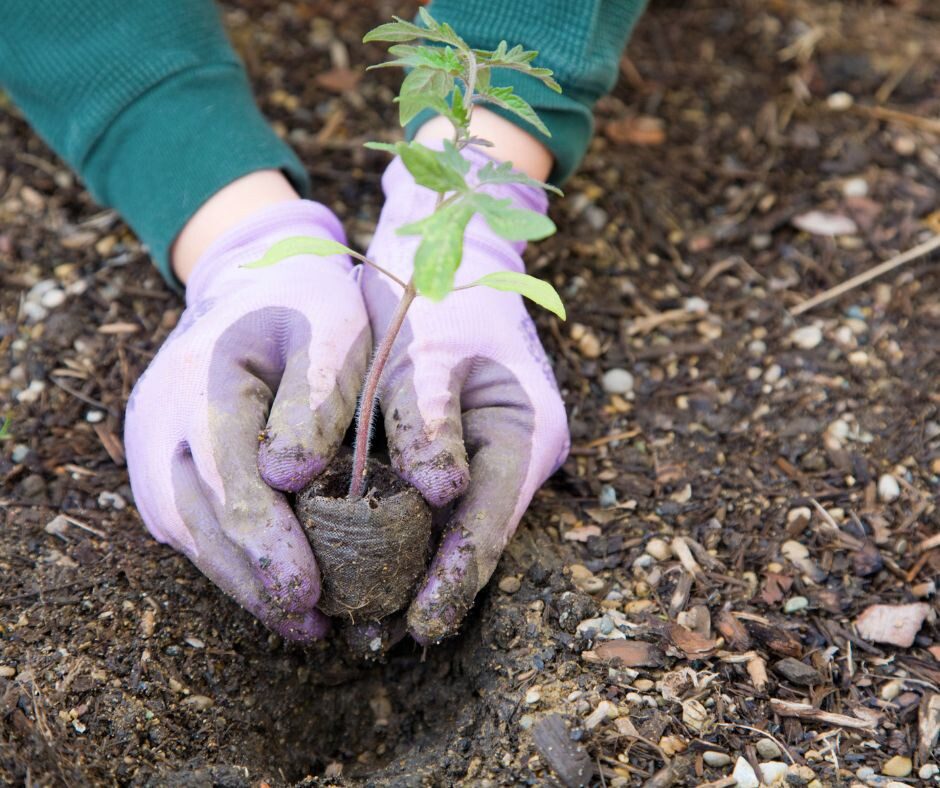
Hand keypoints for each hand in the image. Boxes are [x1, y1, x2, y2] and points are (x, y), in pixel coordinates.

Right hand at [125, 201, 370, 640]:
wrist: (254, 278)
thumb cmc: (308, 304)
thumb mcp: (333, 329)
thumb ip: (317, 397)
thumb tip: (288, 477)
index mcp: (206, 379)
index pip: (230, 480)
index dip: (268, 543)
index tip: (308, 593)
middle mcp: (162, 418)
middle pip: (200, 518)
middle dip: (255, 579)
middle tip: (310, 626)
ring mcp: (151, 441)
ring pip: (188, 530)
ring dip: (240, 580)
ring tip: (298, 621)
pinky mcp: (159, 460)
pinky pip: (186, 520)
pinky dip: (227, 557)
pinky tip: (270, 584)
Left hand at [362, 149, 569, 642]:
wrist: (447, 251)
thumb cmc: (441, 294)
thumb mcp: (431, 350)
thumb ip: (432, 419)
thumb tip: (440, 492)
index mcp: (527, 430)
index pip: (490, 521)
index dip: (457, 577)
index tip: (420, 625)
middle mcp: (518, 452)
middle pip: (476, 535)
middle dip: (434, 587)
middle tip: (382, 639)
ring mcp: (493, 453)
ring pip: (455, 526)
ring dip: (417, 568)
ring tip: (370, 619)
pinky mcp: (462, 449)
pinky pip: (436, 504)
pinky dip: (405, 533)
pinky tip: (365, 559)